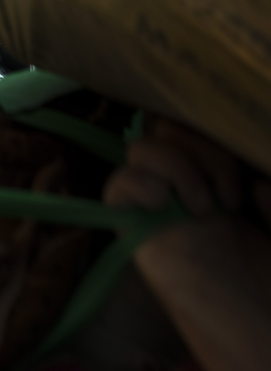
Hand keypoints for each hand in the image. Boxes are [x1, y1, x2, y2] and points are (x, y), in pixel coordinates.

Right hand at [103, 117, 270, 370]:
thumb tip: (254, 179)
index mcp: (236, 195)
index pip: (202, 130)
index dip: (217, 130)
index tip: (249, 172)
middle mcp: (199, 200)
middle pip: (169, 126)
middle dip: (201, 142)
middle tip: (230, 195)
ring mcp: (169, 220)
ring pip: (141, 146)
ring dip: (177, 161)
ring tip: (207, 206)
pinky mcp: (146, 244)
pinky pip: (116, 189)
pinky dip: (136, 181)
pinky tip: (169, 206)